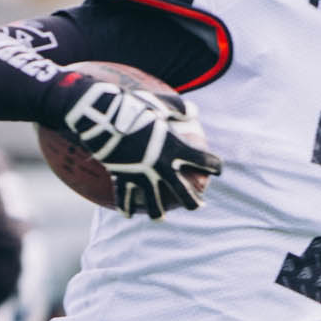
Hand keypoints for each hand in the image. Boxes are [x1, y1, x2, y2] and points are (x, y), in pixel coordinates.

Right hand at [61, 75, 222, 219]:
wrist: (102, 115)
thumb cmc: (133, 106)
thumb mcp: (159, 103)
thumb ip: (179, 108)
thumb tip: (194, 111)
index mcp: (175, 148)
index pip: (203, 161)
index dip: (215, 166)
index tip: (217, 170)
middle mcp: (161, 166)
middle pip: (184, 191)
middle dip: (193, 202)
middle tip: (197, 205)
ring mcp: (142, 174)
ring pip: (154, 203)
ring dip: (158, 213)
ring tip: (160, 218)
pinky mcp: (123, 177)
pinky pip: (124, 197)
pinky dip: (125, 207)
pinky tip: (126, 215)